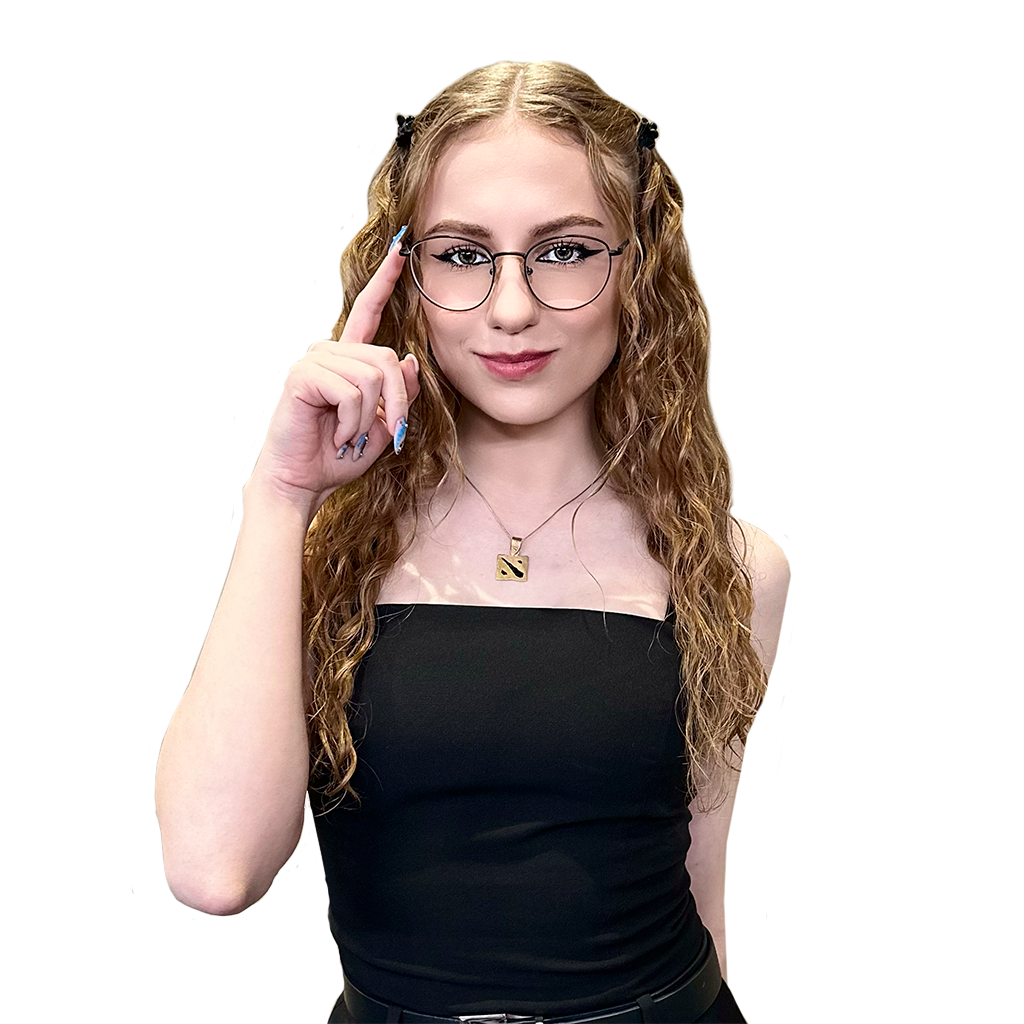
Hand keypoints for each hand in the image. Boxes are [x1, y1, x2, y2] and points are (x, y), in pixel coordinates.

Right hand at [246, 239, 419, 515]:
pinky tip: (335, 435)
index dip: (385, 281)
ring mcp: (314, 362)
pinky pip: (351, 393)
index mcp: (348, 360)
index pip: (368, 311)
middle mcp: (329, 353)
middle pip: (387, 360)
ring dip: (370, 419)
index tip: (401, 249)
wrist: (302, 481)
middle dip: (397, 404)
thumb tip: (407, 359)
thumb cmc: (338, 456)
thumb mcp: (383, 426)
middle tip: (387, 434)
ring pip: (372, 378)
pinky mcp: (303, 377)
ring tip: (349, 436)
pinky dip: (352, 422)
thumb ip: (399, 393)